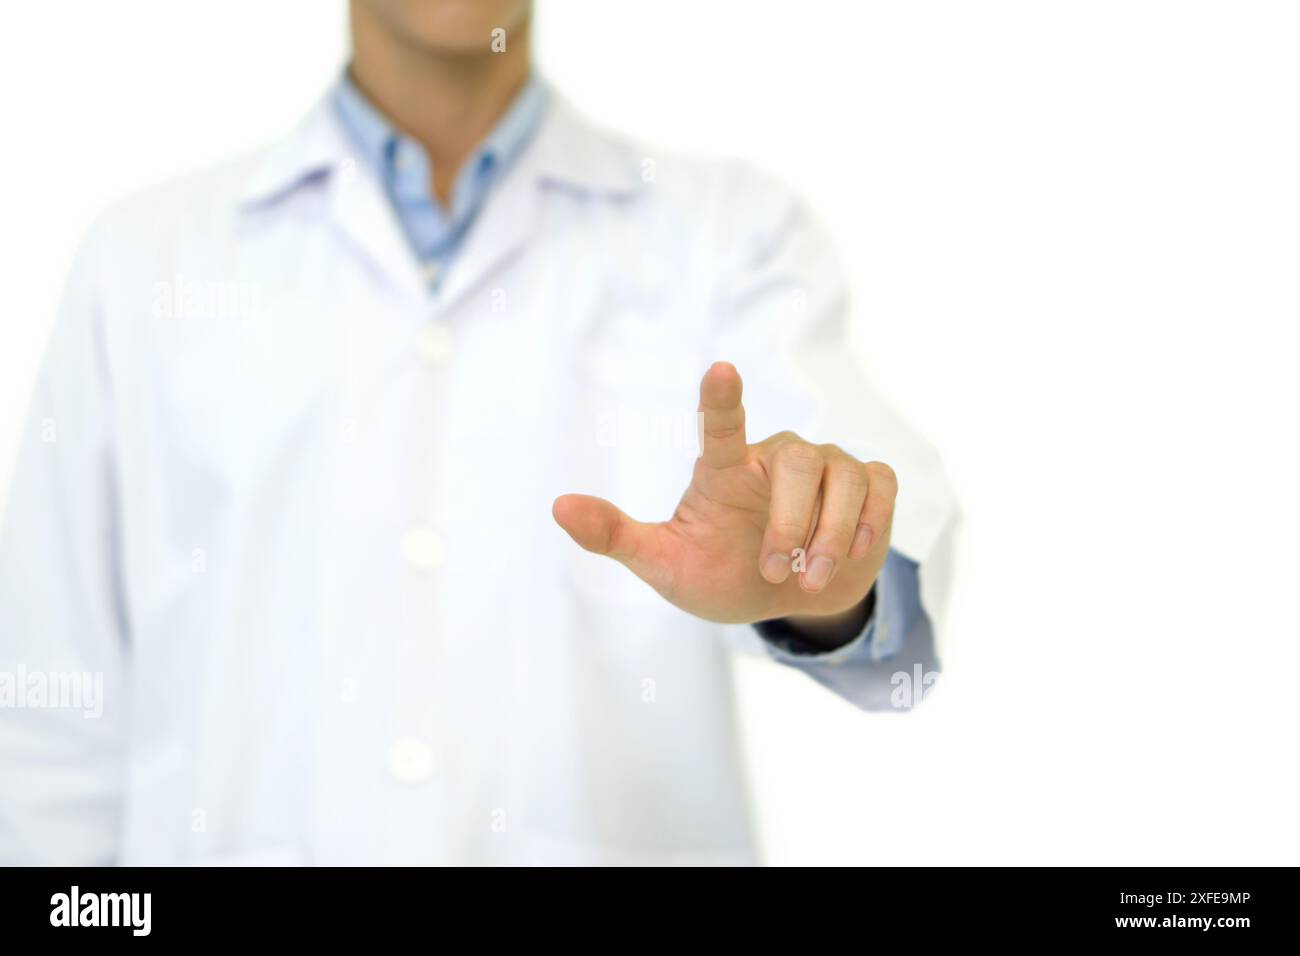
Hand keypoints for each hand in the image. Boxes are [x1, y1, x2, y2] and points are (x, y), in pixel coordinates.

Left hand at [552, 362, 896, 624]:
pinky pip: (880, 487)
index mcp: (725, 472)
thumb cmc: (719, 574)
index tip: (721, 370)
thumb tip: (557, 507)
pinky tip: (850, 553)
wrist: (786, 603)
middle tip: (775, 572)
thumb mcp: (665, 565)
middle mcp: (777, 458)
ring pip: (845, 478)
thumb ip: (616, 536)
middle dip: (792, 524)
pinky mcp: (869, 486)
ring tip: (808, 578)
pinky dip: (868, 522)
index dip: (722, 400)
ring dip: (829, 536)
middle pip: (799, 462)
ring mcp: (828, 468)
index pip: (722, 426)